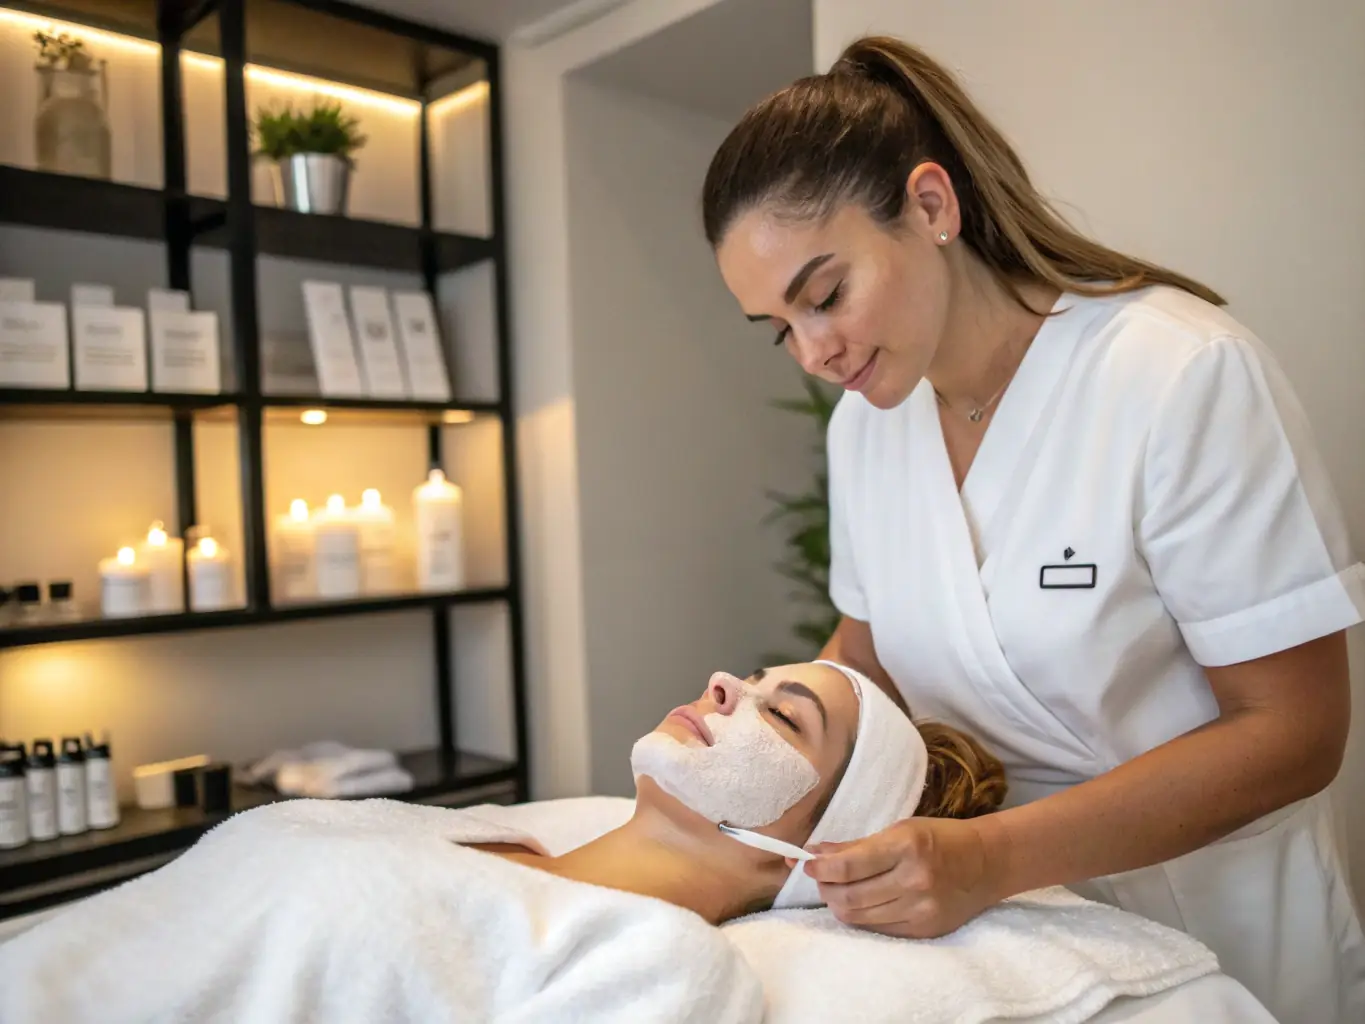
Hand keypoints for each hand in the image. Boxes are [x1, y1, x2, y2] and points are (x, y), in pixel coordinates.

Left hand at [796, 816, 1004, 938]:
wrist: (987, 863)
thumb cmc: (941, 838)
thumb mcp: (901, 830)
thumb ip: (857, 845)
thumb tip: (816, 852)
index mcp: (907, 848)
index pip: (849, 866)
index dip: (820, 868)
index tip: (805, 862)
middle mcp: (914, 882)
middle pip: (849, 896)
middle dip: (825, 887)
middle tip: (819, 877)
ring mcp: (920, 911)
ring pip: (859, 916)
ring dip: (838, 903)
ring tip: (836, 889)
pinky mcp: (924, 931)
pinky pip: (878, 928)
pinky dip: (861, 915)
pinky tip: (860, 901)